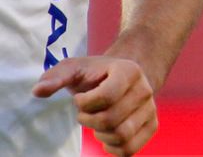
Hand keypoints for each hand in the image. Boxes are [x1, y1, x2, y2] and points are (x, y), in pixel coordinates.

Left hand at [34, 55, 155, 156]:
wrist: (124, 77)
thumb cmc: (95, 74)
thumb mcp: (74, 68)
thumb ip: (55, 76)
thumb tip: (37, 91)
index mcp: (129, 71)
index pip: (106, 97)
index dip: (85, 104)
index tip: (80, 98)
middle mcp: (145, 89)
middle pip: (111, 119)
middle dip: (89, 120)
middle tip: (86, 113)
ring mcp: (151, 109)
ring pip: (121, 136)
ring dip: (101, 134)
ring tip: (98, 123)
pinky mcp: (152, 126)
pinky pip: (130, 149)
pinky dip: (113, 148)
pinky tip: (106, 136)